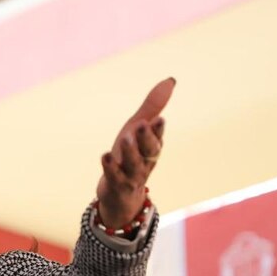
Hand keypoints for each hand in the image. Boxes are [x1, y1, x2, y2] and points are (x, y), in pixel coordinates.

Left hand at [96, 77, 175, 227]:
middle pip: (149, 150)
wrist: (120, 195)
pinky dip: (110, 167)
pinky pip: (115, 177)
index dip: (158, 129)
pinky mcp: (117, 186)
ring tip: (125, 138)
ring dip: (130, 152)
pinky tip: (105, 155)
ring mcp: (132, 176)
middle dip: (147, 138)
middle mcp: (145, 161)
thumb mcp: (138, 130)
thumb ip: (152, 107)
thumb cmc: (130, 157)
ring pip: (134, 165)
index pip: (157, 137)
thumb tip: (171, 80)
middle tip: (143, 124)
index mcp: (152, 147)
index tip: (158, 118)